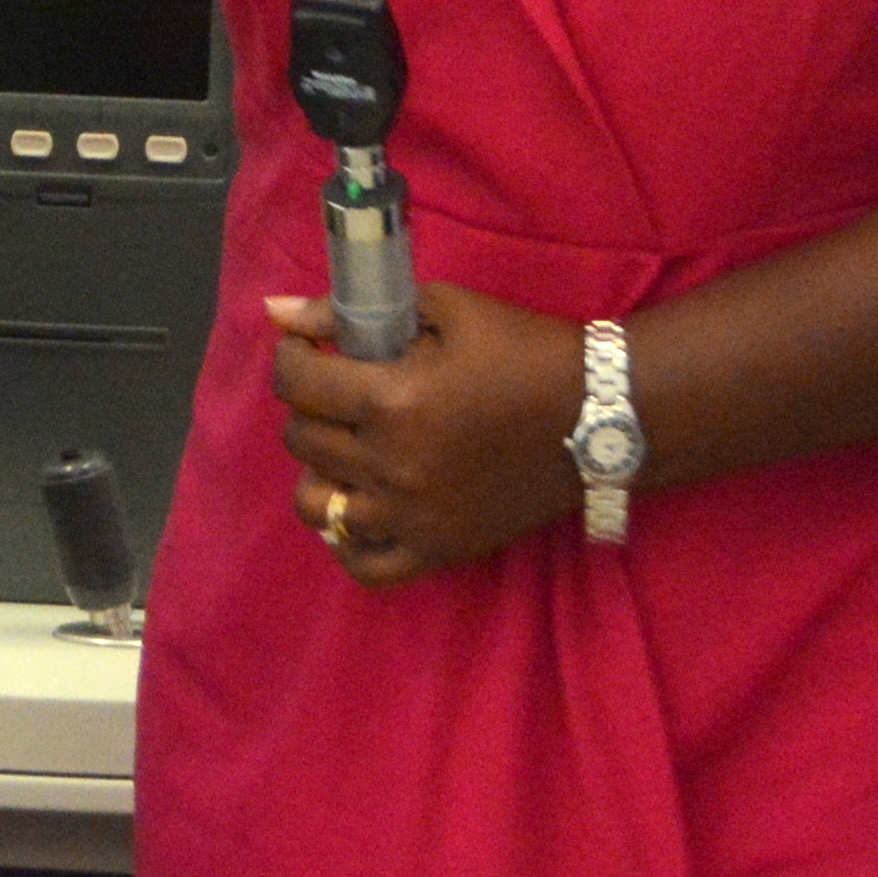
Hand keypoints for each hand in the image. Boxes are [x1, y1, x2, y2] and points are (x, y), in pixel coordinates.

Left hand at [264, 281, 582, 587]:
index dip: (292, 356)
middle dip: (310, 407)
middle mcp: (393, 464)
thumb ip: (352, 311)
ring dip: (320, 472)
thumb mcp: (445, 309)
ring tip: (346, 450)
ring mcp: (414, 516)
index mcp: (392, 400)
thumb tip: (275, 309)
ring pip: (317, 506)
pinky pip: (365, 566)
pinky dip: (347, 541)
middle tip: (340, 391)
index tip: (310, 349)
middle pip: (302, 440)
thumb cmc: (525, 350)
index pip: (297, 383)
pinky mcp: (440, 550)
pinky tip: (360, 507)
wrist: (602, 413)